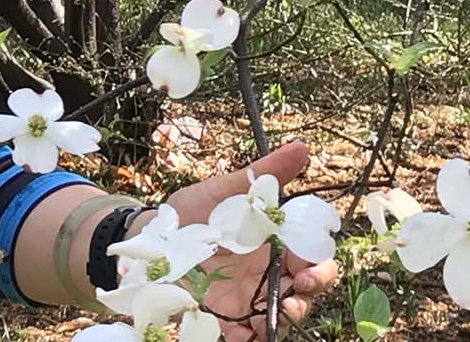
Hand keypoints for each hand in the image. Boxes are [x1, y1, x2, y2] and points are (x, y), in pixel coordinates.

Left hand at [155, 141, 340, 340]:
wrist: (150, 239)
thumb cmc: (191, 212)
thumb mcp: (225, 190)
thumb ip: (262, 174)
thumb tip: (302, 147)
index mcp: (275, 243)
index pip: (312, 255)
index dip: (320, 261)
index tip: (311, 263)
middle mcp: (268, 273)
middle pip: (306, 288)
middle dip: (311, 290)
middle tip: (299, 287)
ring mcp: (249, 298)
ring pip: (282, 314)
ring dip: (287, 316)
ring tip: (277, 313)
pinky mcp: (227, 318)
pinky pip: (248, 336)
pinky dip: (253, 339)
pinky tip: (246, 337)